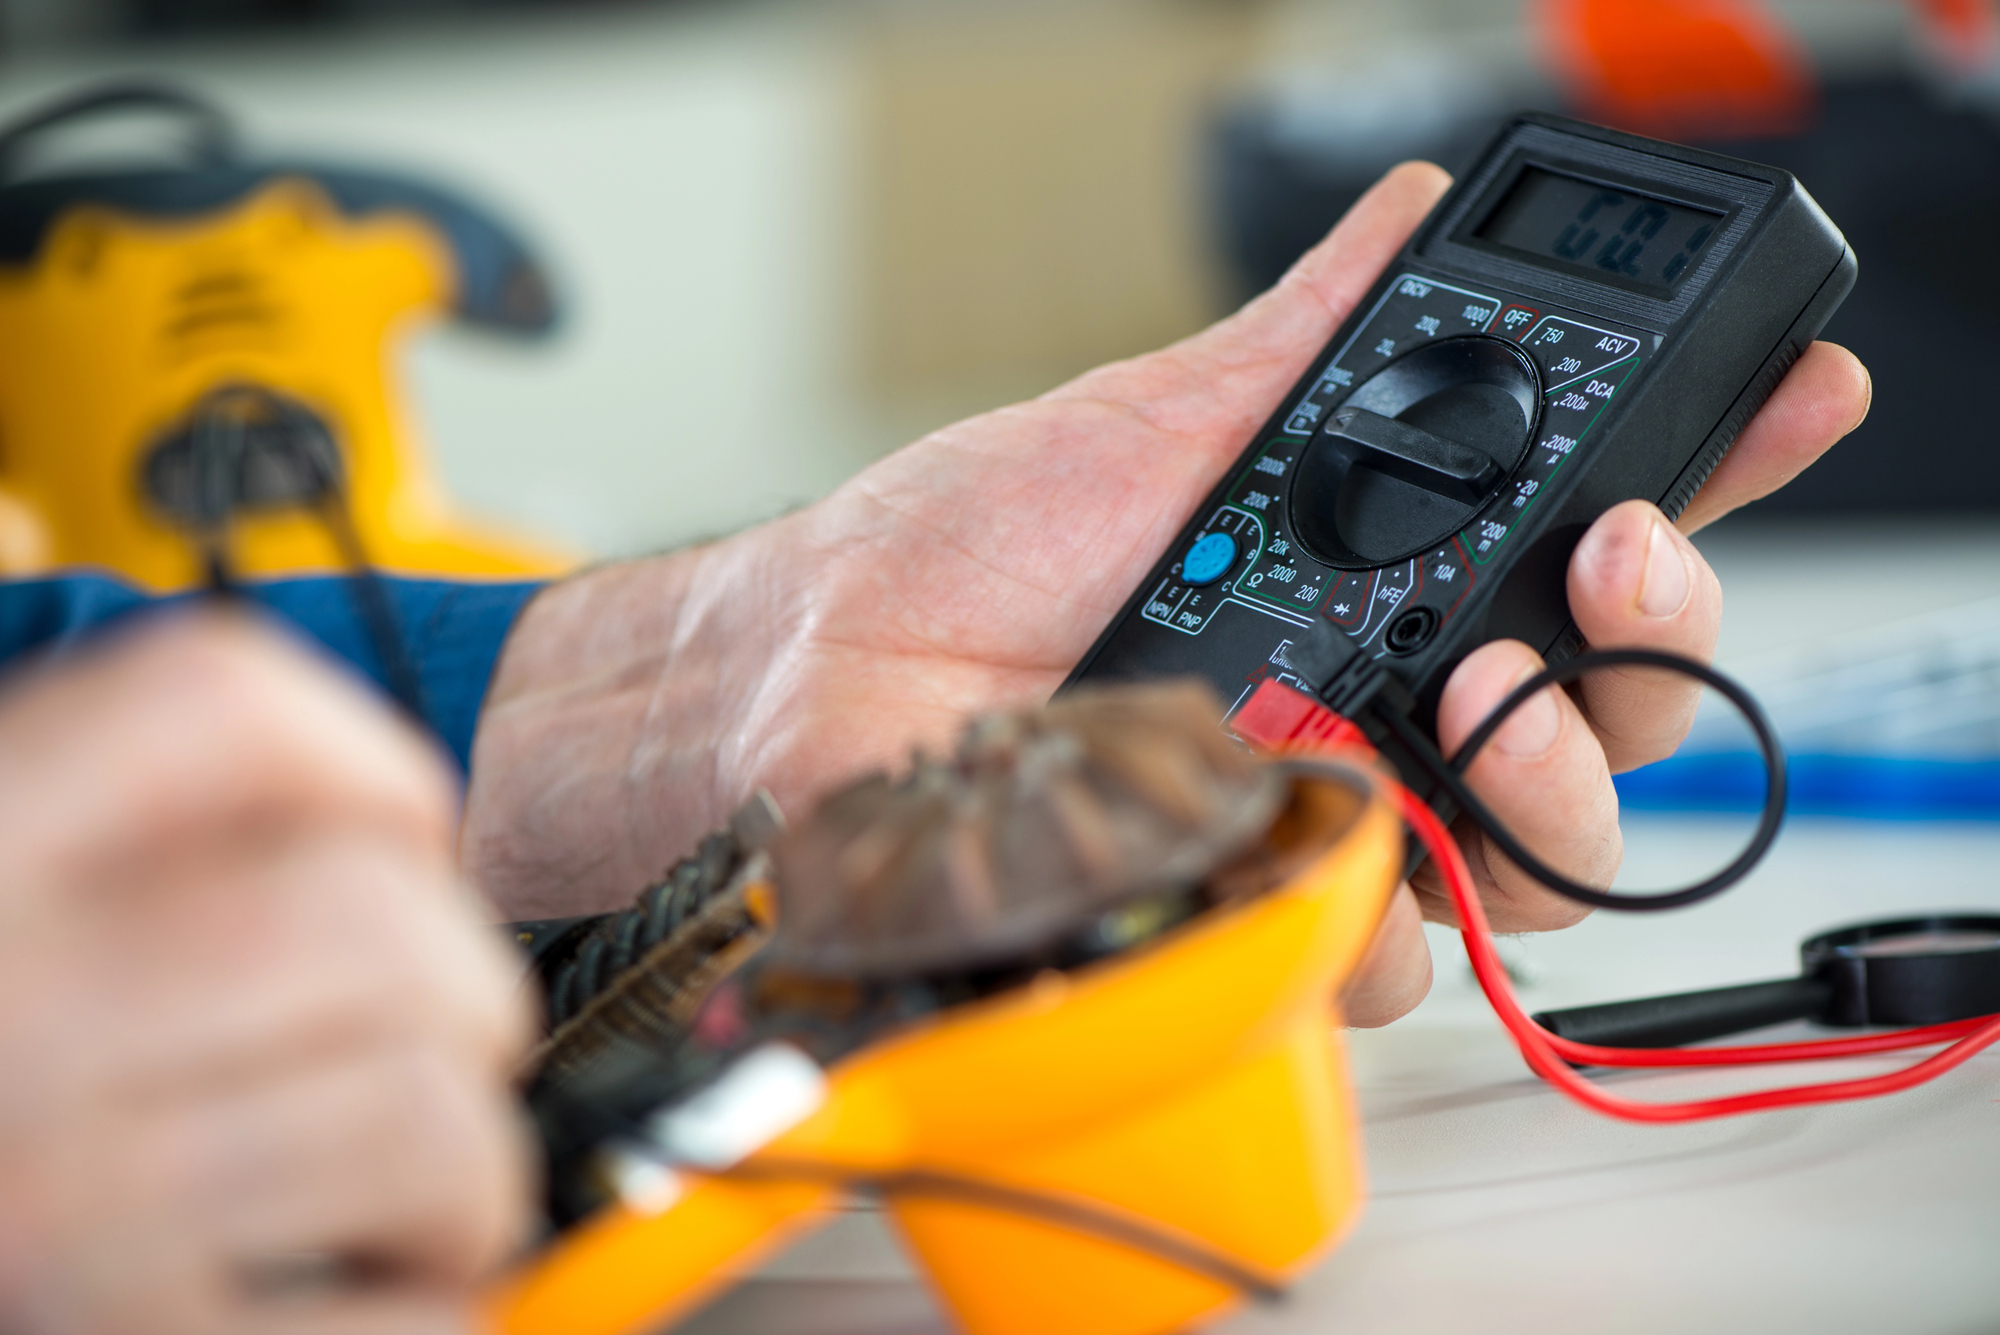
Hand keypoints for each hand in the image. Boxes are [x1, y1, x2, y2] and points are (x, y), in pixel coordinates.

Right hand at [0, 615, 532, 1334]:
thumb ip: (37, 793)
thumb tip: (63, 565)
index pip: (215, 706)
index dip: (364, 756)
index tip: (411, 823)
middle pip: (370, 919)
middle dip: (459, 982)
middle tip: (441, 1034)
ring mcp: (61, 1212)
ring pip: (419, 1113)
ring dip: (464, 1158)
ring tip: (418, 1185)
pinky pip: (411, 1320)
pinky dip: (439, 1306)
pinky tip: (378, 1296)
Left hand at [464, 163, 1868, 1025]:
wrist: (812, 678)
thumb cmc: (955, 553)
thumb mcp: (1153, 424)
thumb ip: (1302, 342)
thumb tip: (1406, 218)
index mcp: (1366, 583)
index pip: (1573, 557)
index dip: (1691, 498)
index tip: (1784, 408)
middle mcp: (1365, 709)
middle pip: (1595, 720)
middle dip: (1647, 646)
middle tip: (1602, 573)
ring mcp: (1314, 817)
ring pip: (1526, 856)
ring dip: (1552, 782)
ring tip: (1479, 703)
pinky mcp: (1248, 909)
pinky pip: (1383, 954)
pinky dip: (1389, 905)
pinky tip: (1337, 825)